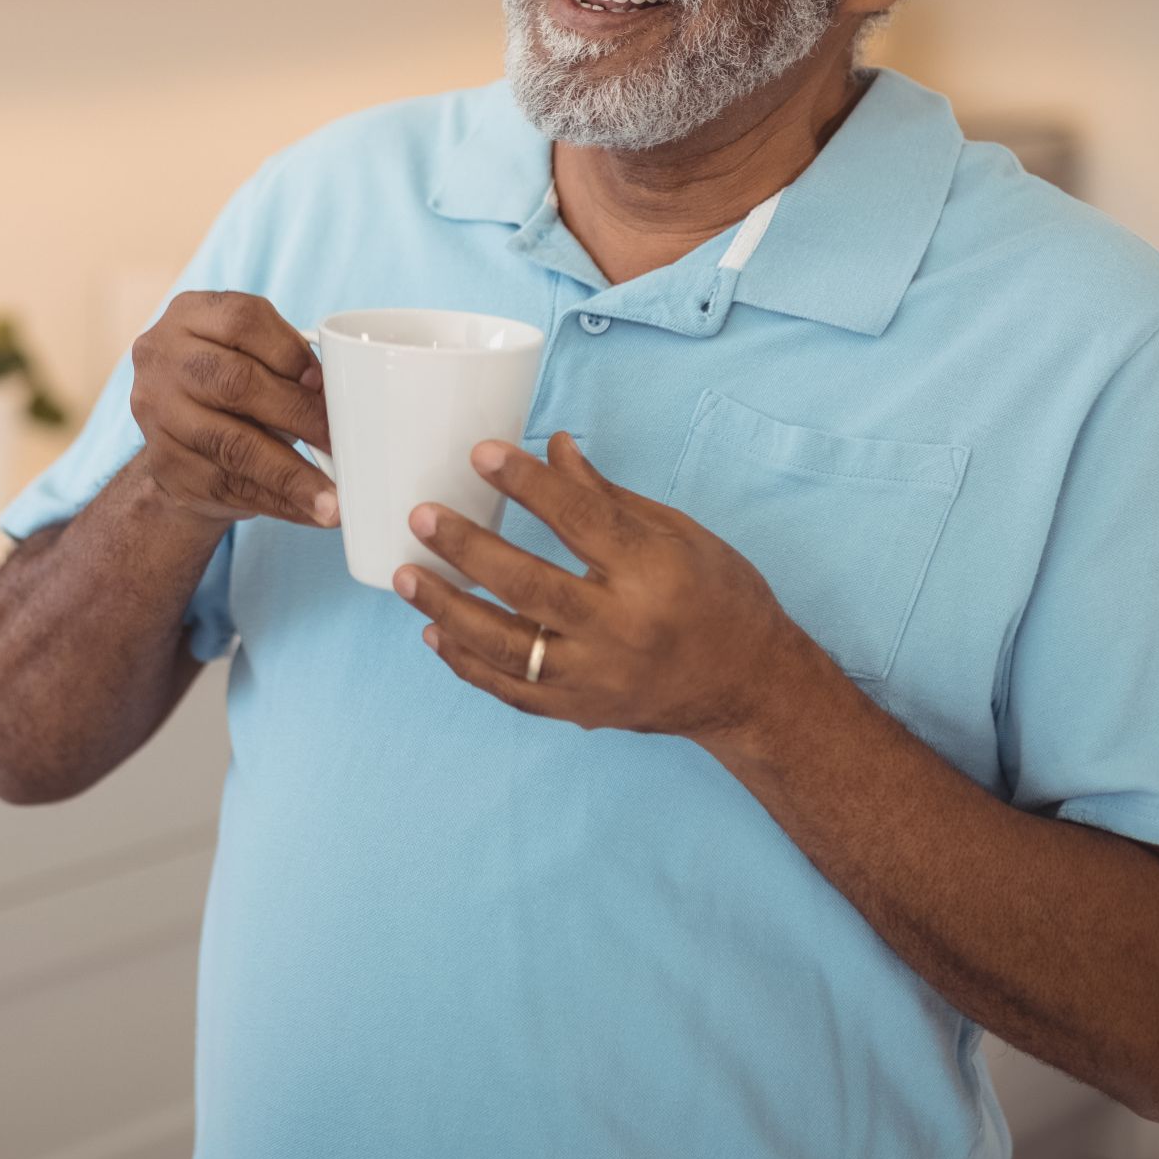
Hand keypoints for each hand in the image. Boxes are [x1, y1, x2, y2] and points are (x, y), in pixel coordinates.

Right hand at [127, 292, 336, 532]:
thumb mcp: (252, 354)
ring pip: (233, 446)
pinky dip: (278, 502)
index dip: (290, 352)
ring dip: (292, 476)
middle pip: (235, 382)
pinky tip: (310, 512)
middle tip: (338, 443)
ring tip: (333, 501)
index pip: (242, 320)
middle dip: (297, 414)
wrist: (180, 437)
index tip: (325, 384)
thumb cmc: (231, 385)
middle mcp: (162, 358)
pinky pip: (229, 487)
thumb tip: (336, 398)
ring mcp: (158, 413)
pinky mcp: (166, 464)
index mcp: (188, 315)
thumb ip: (285, 362)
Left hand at [390, 432, 817, 744]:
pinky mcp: (581, 710)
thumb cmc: (722, 598)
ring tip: (407, 576)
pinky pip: (511, 690)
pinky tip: (435, 634)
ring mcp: (597, 677)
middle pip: (529, 586)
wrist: (751, 688)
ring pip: (505, 647)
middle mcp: (622, 629)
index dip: (528, 484)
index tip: (483, 454)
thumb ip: (608, 497)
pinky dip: (468, 664)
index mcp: (654, 574)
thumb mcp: (679, 534)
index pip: (580, 520)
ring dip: (448, 610)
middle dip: (467, 550)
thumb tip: (552, 448)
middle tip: (421, 517)